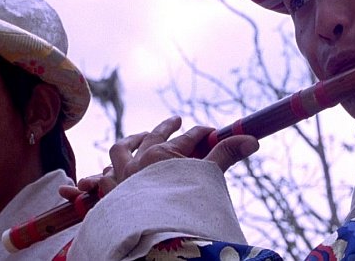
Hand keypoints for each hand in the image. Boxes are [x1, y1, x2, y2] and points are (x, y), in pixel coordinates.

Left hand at [59, 116, 258, 199]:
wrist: (150, 234)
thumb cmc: (182, 205)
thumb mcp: (208, 177)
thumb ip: (226, 155)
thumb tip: (252, 140)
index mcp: (164, 153)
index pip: (189, 137)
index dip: (203, 133)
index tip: (213, 132)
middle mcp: (140, 160)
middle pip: (154, 136)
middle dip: (166, 127)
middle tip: (176, 121)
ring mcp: (122, 178)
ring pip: (120, 151)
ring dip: (129, 143)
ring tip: (137, 140)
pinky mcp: (109, 196)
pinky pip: (102, 180)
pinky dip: (103, 176)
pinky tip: (107, 175)